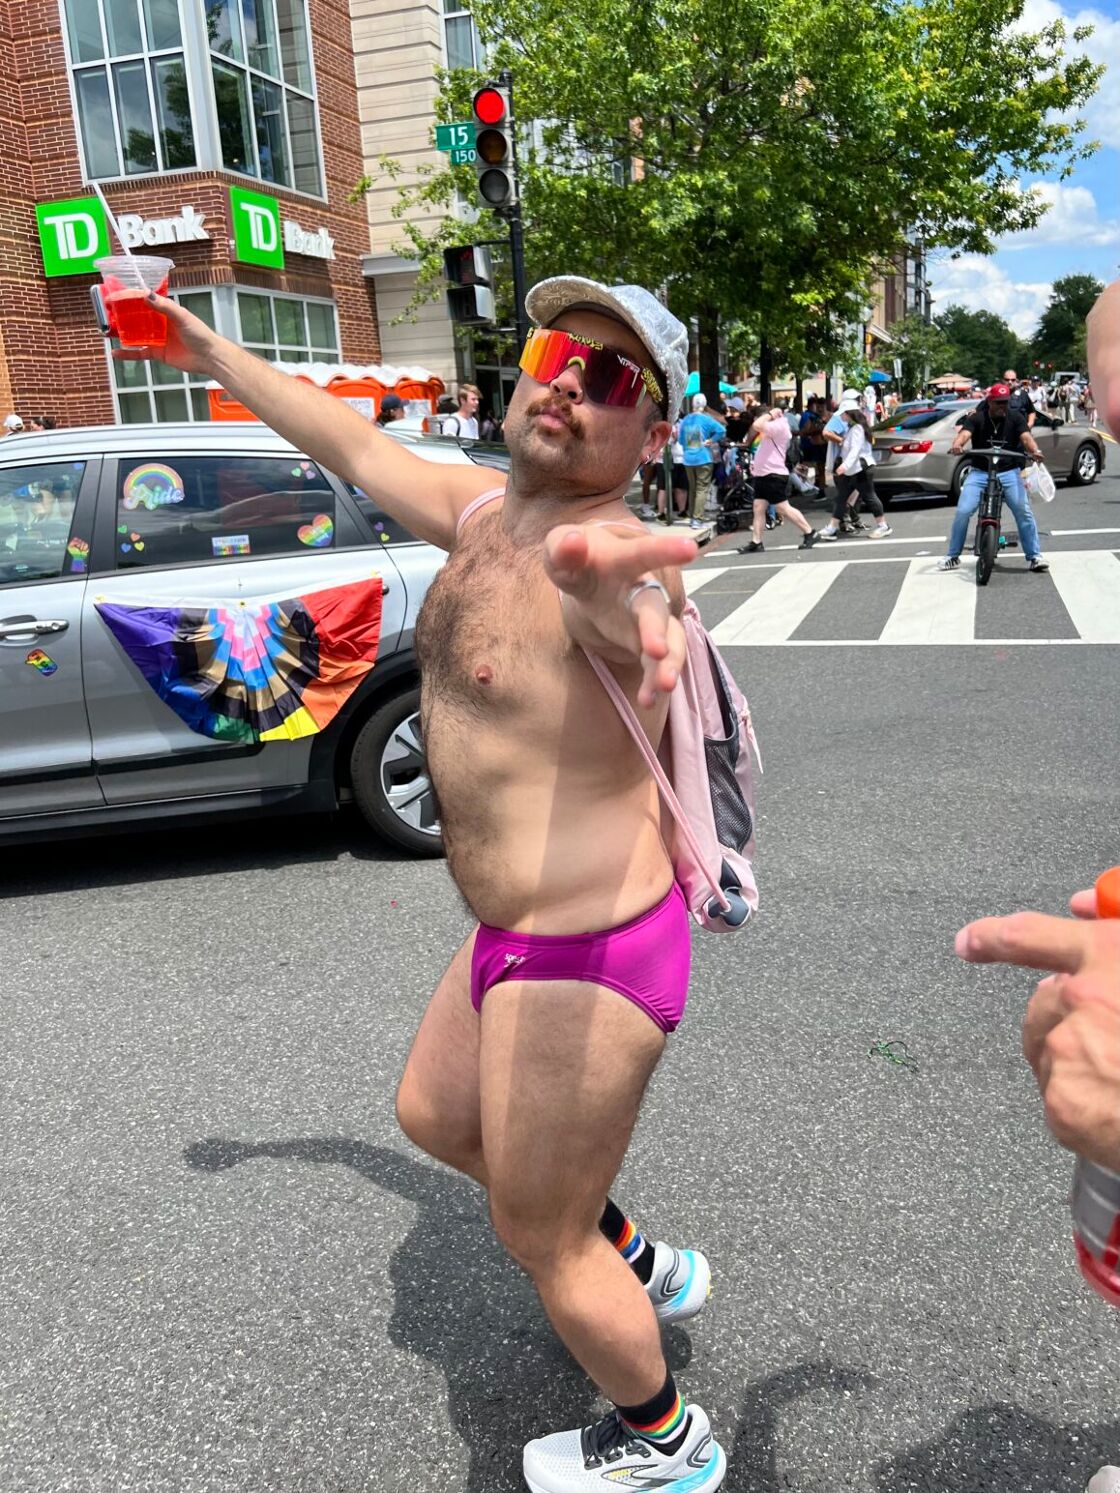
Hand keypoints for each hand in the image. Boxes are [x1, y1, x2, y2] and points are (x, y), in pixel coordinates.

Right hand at [110, 292, 217, 376]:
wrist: (209, 357)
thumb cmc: (200, 334)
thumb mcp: (182, 316)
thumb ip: (164, 306)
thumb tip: (146, 294)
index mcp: (164, 310)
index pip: (140, 300)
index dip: (125, 297)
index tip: (111, 297)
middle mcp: (158, 322)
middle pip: (134, 316)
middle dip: (119, 315)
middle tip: (103, 313)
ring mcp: (157, 338)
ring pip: (134, 334)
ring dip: (120, 333)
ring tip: (104, 331)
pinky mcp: (158, 353)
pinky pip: (139, 353)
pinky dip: (128, 353)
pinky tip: (115, 353)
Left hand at [543, 524, 697, 707]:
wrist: (595, 579)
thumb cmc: (579, 561)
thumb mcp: (560, 550)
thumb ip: (563, 548)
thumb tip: (573, 543)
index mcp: (625, 561)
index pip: (643, 553)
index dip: (665, 551)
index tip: (689, 548)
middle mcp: (645, 591)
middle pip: (656, 609)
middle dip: (657, 628)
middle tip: (655, 649)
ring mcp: (651, 620)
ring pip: (670, 641)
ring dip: (668, 664)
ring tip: (663, 686)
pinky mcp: (650, 645)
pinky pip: (658, 665)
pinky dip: (654, 683)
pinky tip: (647, 700)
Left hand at [956, 894, 1119, 1169]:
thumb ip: (1117, 927)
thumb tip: (1083, 907)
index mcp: (1114, 957)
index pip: (1033, 934)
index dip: (995, 936)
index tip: (972, 940)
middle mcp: (1083, 998)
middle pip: (1045, 1003)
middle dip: (1070, 1017)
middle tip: (1114, 1041)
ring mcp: (1069, 1053)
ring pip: (1051, 1052)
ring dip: (1079, 1061)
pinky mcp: (1065, 1106)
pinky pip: (1061, 1101)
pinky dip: (1086, 1109)